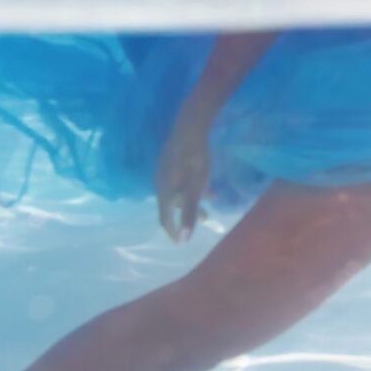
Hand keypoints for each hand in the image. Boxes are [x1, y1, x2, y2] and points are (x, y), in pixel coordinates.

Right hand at [153, 117, 210, 240]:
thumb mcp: (195, 188)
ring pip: (180, 194)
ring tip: (209, 207)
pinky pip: (182, 182)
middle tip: (204, 222)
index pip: (165, 219)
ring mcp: (165, 172)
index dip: (173, 232)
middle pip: (174, 206)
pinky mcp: (172, 162)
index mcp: (165, 193)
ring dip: (194, 202)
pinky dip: (195, 189)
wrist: (189, 127)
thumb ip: (190, 213)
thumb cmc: (194, 160)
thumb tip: (184, 239)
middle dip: (188, 217)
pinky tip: (209, 188)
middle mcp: (161, 184)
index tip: (180, 243)